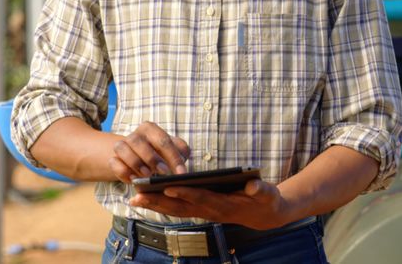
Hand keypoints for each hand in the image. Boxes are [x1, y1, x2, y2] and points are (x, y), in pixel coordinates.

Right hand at [108, 121, 190, 182]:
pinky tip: (133, 180)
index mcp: (150, 129)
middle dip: (152, 158)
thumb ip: (180, 150)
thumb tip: (185, 156)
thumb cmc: (159, 153)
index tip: (182, 172)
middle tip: (164, 172)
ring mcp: (122, 146)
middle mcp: (135, 135)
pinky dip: (123, 171)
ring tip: (147, 175)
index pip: (163, 141)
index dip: (174, 157)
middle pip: (140, 143)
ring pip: (123, 149)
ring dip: (135, 163)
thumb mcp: (172, 149)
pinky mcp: (113, 159)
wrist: (137, 158)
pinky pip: (114, 163)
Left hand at [128, 179, 295, 229]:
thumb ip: (260, 189)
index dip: (185, 194)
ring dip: (155, 205)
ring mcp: (204, 212)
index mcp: (224, 204)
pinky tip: (147, 198)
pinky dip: (162, 204)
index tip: (168, 188)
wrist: (265, 215)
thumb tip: (253, 185)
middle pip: (181, 207)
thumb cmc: (265, 200)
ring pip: (176, 210)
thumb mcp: (267, 194)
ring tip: (134, 198)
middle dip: (159, 202)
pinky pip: (178, 209)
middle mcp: (210, 211)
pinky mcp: (201, 210)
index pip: (201, 198)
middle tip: (137, 196)